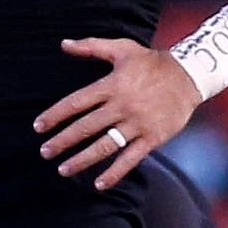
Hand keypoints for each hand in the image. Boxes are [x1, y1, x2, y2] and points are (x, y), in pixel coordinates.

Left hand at [31, 37, 198, 190]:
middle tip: (44, 152)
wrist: (189, 75)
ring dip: (82, 159)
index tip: (38, 127)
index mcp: (112, 85)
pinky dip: (115, 172)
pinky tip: (98, 184)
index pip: (76, 103)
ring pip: (105, 145)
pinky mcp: (153, 137)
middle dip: (62, 141)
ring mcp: (138, 123)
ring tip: (63, 170)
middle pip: (86, 127)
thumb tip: (63, 44)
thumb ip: (91, 46)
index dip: (55, 115)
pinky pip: (131, 158)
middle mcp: (122, 105)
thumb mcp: (122, 48)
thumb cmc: (152, 62)